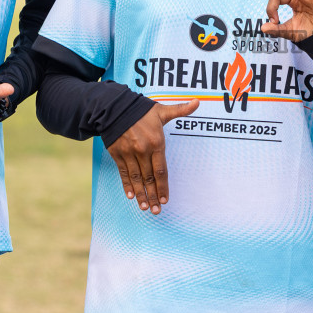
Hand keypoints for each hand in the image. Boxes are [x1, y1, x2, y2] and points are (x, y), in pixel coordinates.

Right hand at [106, 99, 201, 213]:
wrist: (114, 108)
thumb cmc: (141, 110)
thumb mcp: (162, 110)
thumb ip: (180, 110)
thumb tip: (198, 102)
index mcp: (156, 142)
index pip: (161, 170)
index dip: (163, 186)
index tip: (165, 199)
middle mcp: (142, 150)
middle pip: (149, 178)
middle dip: (153, 195)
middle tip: (157, 210)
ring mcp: (129, 153)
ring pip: (136, 178)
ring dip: (140, 194)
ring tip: (145, 207)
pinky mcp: (117, 154)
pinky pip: (123, 173)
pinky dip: (127, 185)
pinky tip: (130, 196)